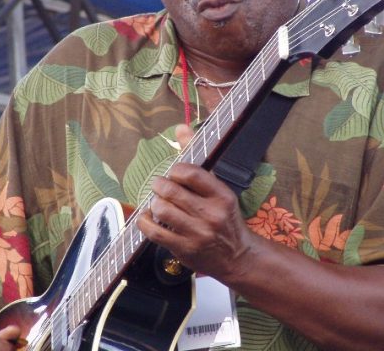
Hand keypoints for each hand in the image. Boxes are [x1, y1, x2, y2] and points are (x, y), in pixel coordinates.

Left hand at [137, 124, 255, 280]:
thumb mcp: (219, 189)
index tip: (174, 174)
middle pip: (171, 191)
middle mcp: (211, 214)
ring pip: (161, 209)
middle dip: (160, 186)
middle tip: (160, 187)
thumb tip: (180, 127)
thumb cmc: (225, 218)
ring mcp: (197, 233)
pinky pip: (154, 231)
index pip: (191, 173)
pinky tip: (149, 218)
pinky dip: (145, 221)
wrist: (237, 256)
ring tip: (159, 203)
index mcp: (222, 196)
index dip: (175, 170)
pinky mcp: (184, 249)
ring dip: (154, 203)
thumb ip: (198, 160)